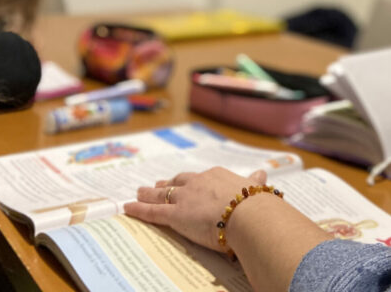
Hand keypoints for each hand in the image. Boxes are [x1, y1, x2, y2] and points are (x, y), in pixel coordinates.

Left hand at [124, 166, 267, 250]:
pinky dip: (139, 209)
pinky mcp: (175, 215)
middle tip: (157, 184)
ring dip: (148, 193)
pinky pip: (153, 212)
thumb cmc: (255, 205)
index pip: (199, 179)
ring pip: (161, 194)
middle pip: (177, 182)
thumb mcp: (256, 189)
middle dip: (166, 183)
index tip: (183, 182)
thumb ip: (255, 182)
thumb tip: (263, 175)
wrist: (248, 214)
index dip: (189, 181)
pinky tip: (128, 207)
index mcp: (216, 177)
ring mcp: (184, 198)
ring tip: (139, 192)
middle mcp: (198, 183)